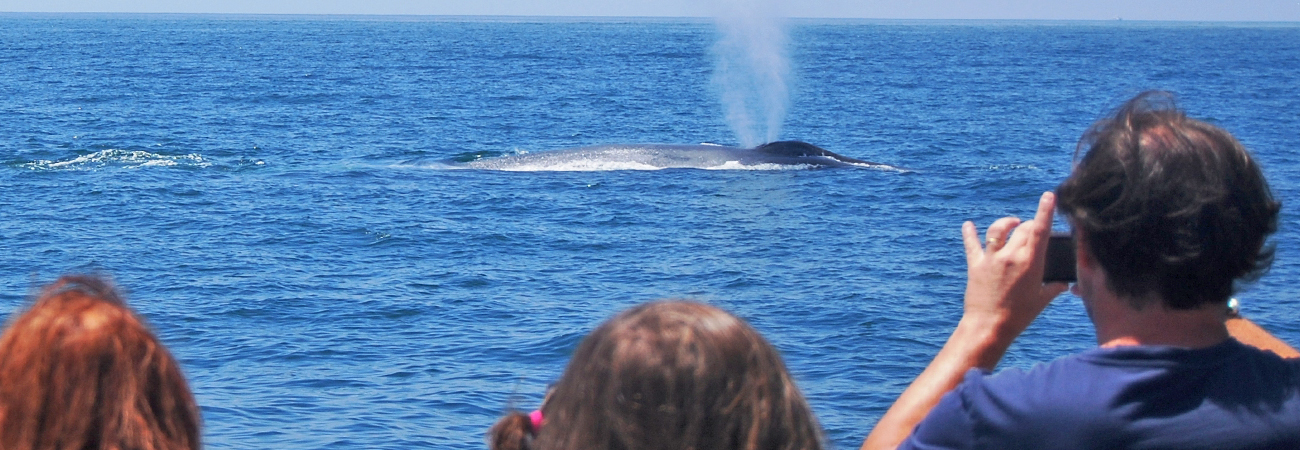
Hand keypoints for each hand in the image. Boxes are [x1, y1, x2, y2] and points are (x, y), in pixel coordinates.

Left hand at [960, 192, 1068, 358]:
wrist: (989, 327)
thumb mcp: (1040, 302)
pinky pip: (972, 244)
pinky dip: (969, 233)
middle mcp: (1010, 256)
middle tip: (1032, 228)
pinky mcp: (976, 265)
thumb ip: (1053, 289)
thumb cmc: (1018, 317)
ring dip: (1006, 223)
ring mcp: (992, 259)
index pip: (1040, 230)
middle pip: (1022, 229)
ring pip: (998, 230)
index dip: (1045, 210)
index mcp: (1031, 263)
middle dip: (1029, 224)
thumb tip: (1064, 285)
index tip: (1049, 196)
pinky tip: (967, 225)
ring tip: (1011, 223)